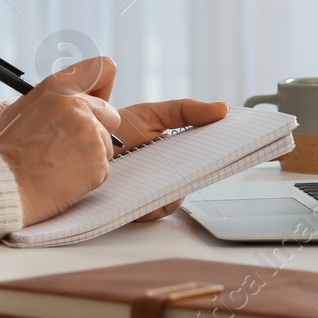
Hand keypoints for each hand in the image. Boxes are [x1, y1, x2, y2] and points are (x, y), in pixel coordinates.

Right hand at [0, 57, 123, 226]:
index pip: (102, 68)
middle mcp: (78, 106)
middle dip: (98, 128)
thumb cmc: (11, 150)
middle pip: (110, 114)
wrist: (7, 185)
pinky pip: (103, 166)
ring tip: (61, 161)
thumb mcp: (23, 108)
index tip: (100, 94)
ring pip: (107, 143)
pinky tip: (66, 175)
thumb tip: (80, 96)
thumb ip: (55, 99)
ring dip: (91, 153)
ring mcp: (91, 134)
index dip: (103, 84)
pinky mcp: (98, 161)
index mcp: (58, 88)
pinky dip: (89, 174)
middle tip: (72, 142)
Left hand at [110, 98, 230, 222]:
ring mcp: (153, 193)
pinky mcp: (136, 208)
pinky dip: (155, 200)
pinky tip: (146, 186)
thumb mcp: (152, 114)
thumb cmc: (115, 130)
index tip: (239, 142)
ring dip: (176, 184)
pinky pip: (157, 209)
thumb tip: (223, 108)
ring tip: (167, 167)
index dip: (223, 152)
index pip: (206, 158)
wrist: (78, 142)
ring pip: (177, 197)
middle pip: (194, 179)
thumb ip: (186, 110)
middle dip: (205, 168)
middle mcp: (168, 177)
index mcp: (176, 155)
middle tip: (211, 155)